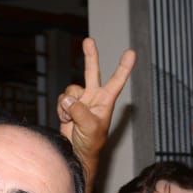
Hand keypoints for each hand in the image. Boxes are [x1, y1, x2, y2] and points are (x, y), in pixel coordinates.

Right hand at [56, 38, 135, 171]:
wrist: (77, 152)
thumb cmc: (91, 142)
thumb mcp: (90, 127)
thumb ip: (80, 111)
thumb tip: (68, 99)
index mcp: (106, 101)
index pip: (117, 81)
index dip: (124, 67)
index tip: (131, 53)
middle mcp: (94, 97)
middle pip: (92, 72)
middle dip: (90, 56)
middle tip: (89, 40)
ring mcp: (81, 100)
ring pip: (70, 91)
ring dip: (67, 104)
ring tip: (71, 118)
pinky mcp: (69, 106)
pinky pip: (62, 100)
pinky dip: (61, 110)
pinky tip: (66, 120)